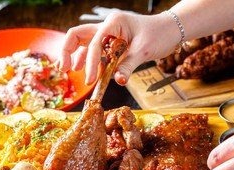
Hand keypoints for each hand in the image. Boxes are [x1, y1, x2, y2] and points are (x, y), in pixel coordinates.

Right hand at [54, 12, 179, 84]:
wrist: (170, 30)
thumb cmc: (159, 34)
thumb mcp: (144, 51)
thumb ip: (128, 66)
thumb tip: (117, 81)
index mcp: (114, 23)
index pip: (94, 42)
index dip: (90, 62)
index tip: (90, 80)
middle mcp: (107, 26)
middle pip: (78, 35)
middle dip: (67, 51)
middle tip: (63, 68)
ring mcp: (108, 33)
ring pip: (83, 41)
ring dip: (75, 55)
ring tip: (69, 70)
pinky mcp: (111, 41)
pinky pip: (93, 49)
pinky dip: (87, 59)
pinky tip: (84, 69)